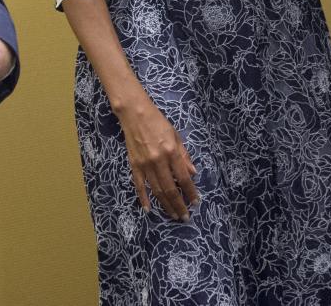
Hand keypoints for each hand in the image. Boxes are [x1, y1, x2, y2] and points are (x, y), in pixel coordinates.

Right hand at [116, 97, 198, 220]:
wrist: (134, 114)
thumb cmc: (158, 122)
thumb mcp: (176, 135)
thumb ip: (184, 156)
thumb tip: (193, 174)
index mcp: (171, 152)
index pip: (184, 178)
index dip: (190, 192)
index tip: (196, 202)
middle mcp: (158, 161)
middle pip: (170, 189)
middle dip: (179, 205)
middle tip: (185, 217)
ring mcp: (145, 164)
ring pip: (157, 190)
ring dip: (166, 205)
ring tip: (173, 215)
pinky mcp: (134, 165)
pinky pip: (140, 185)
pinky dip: (144, 199)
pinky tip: (149, 209)